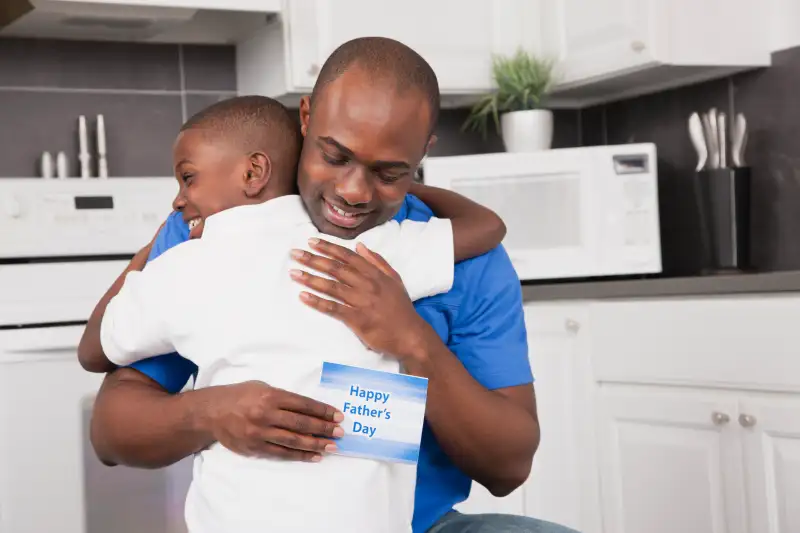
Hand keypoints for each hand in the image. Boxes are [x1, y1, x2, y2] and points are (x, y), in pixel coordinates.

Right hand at [205, 380, 344, 461]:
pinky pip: (281, 453)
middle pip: (301, 423)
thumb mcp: (261, 387)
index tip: (337, 416)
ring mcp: (260, 433)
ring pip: (293, 440)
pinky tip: (313, 456)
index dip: (322, 411)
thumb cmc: (239, 396)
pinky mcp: (254, 447)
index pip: (303, 404)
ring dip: (315, 444)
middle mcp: (266, 414)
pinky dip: (299, 455)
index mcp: (270, 395)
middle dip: (323, 428)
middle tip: (340, 433)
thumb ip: (283, 397)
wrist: (210, 413)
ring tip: (332, 447)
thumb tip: (309, 408)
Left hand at [289, 238, 431, 361]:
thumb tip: (360, 246)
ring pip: (332, 287)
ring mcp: (361, 302)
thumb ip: (377, 261)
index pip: (347, 256)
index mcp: (374, 274)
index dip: (328, 248)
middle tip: (294, 253)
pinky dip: (317, 302)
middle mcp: (366, 284)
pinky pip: (333, 308)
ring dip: (311, 278)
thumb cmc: (401, 307)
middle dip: (314, 259)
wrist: (410, 335)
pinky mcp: (356, 319)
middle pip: (335, 268)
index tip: (311, 241)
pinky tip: (303, 296)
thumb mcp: (394, 279)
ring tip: (294, 272)